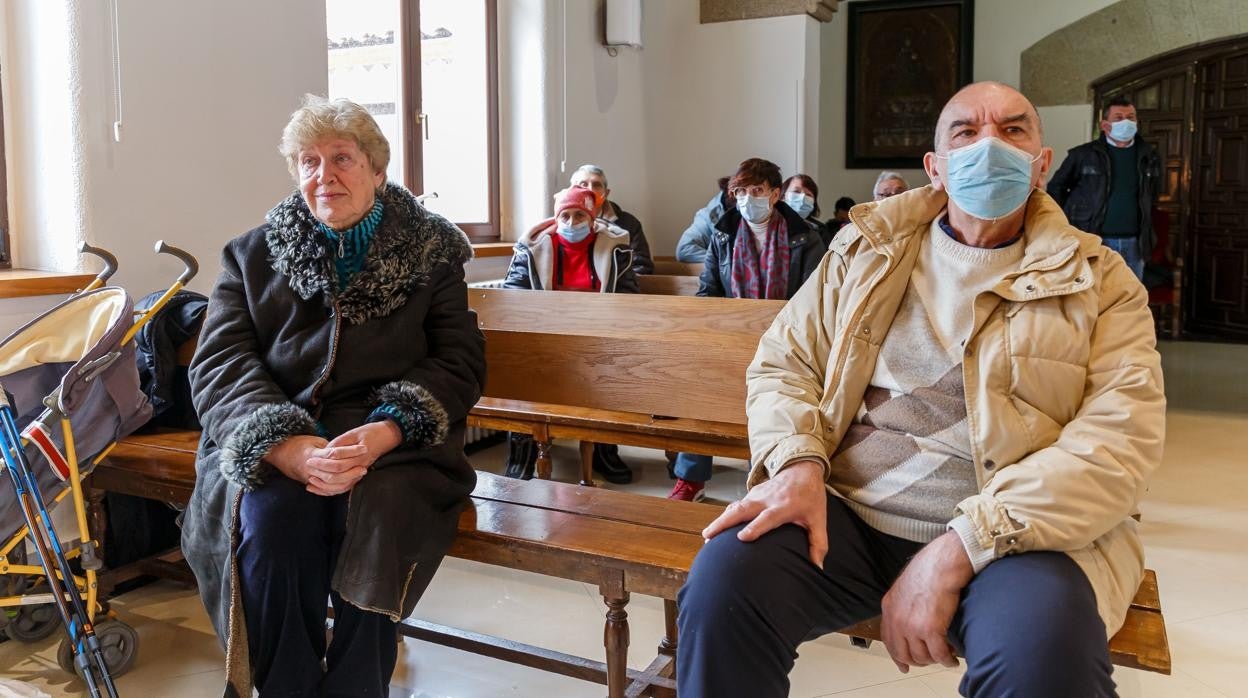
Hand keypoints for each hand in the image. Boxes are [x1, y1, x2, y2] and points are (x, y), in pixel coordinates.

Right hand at [262, 430, 370, 496]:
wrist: (281, 454)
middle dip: (351, 471)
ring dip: (348, 480)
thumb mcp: (314, 440)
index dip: (351, 451)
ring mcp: (311, 478)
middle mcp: (312, 469)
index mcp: (313, 455)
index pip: (335, 454)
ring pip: (332, 484)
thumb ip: (329, 445)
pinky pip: (326, 490)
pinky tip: (350, 483)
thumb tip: (346, 449)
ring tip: (360, 474)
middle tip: (365, 466)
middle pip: (335, 473)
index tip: (363, 448)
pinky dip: (338, 488)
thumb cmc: (299, 444)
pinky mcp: (311, 483)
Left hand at [302, 421, 402, 495]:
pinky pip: (345, 487)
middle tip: (308, 466)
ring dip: (324, 485)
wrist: (387, 436)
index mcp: (359, 456)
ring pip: (341, 486)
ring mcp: (360, 472)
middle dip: (320, 473)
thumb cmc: (371, 432)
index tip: (310, 459)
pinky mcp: (358, 475)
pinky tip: (320, 488)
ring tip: (311, 480)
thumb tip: (326, 451)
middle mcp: (360, 467)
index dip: (322, 462)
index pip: (337, 464)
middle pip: (337, 476)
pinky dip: (331, 490)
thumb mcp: (355, 432)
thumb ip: (340, 442)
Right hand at [701, 459, 828, 566]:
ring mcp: (757, 495)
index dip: (755, 527)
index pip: (767, 518)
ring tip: (707, 535)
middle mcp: (766, 500)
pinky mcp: (752, 494)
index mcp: (784, 507)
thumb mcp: (819, 519)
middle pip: (742, 510)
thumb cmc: (810, 496)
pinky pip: (736, 505)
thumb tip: (817, 567)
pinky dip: (725, 515)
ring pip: (735, 507)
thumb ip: (818, 543)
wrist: (802, 469)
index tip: (741, 537)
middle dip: (724, 522)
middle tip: (709, 536)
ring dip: (720, 520)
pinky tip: (717, 527)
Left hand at [880, 531, 973, 672]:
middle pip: (903, 653)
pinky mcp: (930, 629)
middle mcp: (897, 619)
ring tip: (944, 656)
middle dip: (918, 661)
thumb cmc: (928, 570)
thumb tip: (909, 620)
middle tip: (930, 660)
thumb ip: (902, 606)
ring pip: (922, 657)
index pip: (888, 640)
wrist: (941, 564)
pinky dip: (946, 660)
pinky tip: (952, 658)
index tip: (904, 666)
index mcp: (889, 608)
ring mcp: (912, 626)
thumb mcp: (904, 588)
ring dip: (934, 660)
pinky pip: (938, 655)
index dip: (897, 656)